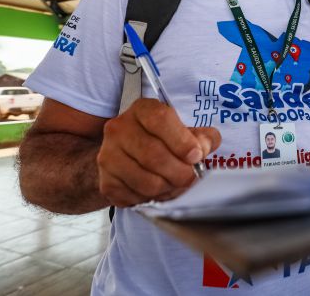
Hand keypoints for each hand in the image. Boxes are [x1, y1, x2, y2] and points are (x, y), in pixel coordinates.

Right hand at [96, 99, 220, 206]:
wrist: (125, 157)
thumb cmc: (161, 141)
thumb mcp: (183, 131)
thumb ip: (201, 137)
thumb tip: (204, 147)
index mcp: (142, 110)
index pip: (161, 119)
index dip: (182, 141)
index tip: (196, 156)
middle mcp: (119, 128)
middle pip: (154, 155)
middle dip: (180, 172)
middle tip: (191, 178)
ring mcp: (108, 155)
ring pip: (146, 181)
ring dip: (168, 188)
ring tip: (176, 185)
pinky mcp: (106, 181)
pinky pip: (136, 197)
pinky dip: (153, 199)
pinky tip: (158, 191)